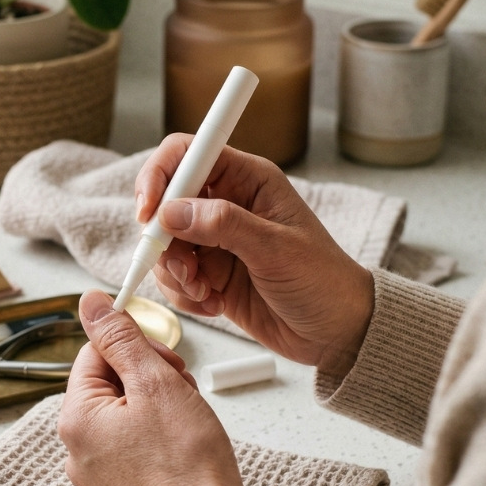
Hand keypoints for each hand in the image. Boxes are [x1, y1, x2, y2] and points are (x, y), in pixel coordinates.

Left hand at [58, 289, 245, 485]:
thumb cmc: (186, 460)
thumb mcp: (155, 382)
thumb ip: (120, 337)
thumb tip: (90, 302)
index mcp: (76, 418)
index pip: (95, 354)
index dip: (135, 347)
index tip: (166, 358)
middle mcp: (76, 450)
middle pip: (110, 385)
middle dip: (150, 377)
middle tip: (182, 389)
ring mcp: (97, 476)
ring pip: (125, 415)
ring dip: (158, 405)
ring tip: (188, 420)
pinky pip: (133, 447)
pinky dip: (158, 437)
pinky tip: (184, 445)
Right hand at [136, 134, 373, 378]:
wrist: (336, 331)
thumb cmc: (323, 281)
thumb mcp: (276, 249)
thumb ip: (223, 224)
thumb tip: (171, 212)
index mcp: (248, 180)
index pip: (187, 154)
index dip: (160, 176)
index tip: (149, 211)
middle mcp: (227, 204)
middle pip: (165, 203)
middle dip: (164, 239)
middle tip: (186, 269)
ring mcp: (216, 241)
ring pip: (164, 244)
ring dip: (175, 272)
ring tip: (206, 292)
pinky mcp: (210, 274)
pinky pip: (174, 276)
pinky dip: (184, 294)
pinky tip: (213, 304)